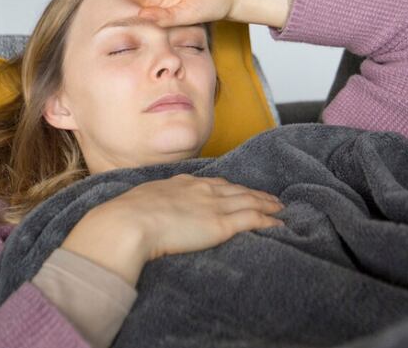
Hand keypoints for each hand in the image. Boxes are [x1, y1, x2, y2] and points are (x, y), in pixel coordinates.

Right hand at [61, 173, 284, 285]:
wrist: (128, 223)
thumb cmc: (127, 216)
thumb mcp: (140, 202)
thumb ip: (151, 205)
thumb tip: (144, 212)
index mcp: (183, 184)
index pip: (215, 183)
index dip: (231, 187)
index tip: (240, 190)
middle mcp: (203, 190)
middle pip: (237, 190)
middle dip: (256, 193)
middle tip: (272, 198)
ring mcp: (214, 206)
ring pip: (250, 202)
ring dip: (267, 205)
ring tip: (280, 208)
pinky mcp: (221, 224)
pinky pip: (253, 220)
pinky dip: (268, 221)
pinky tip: (279, 224)